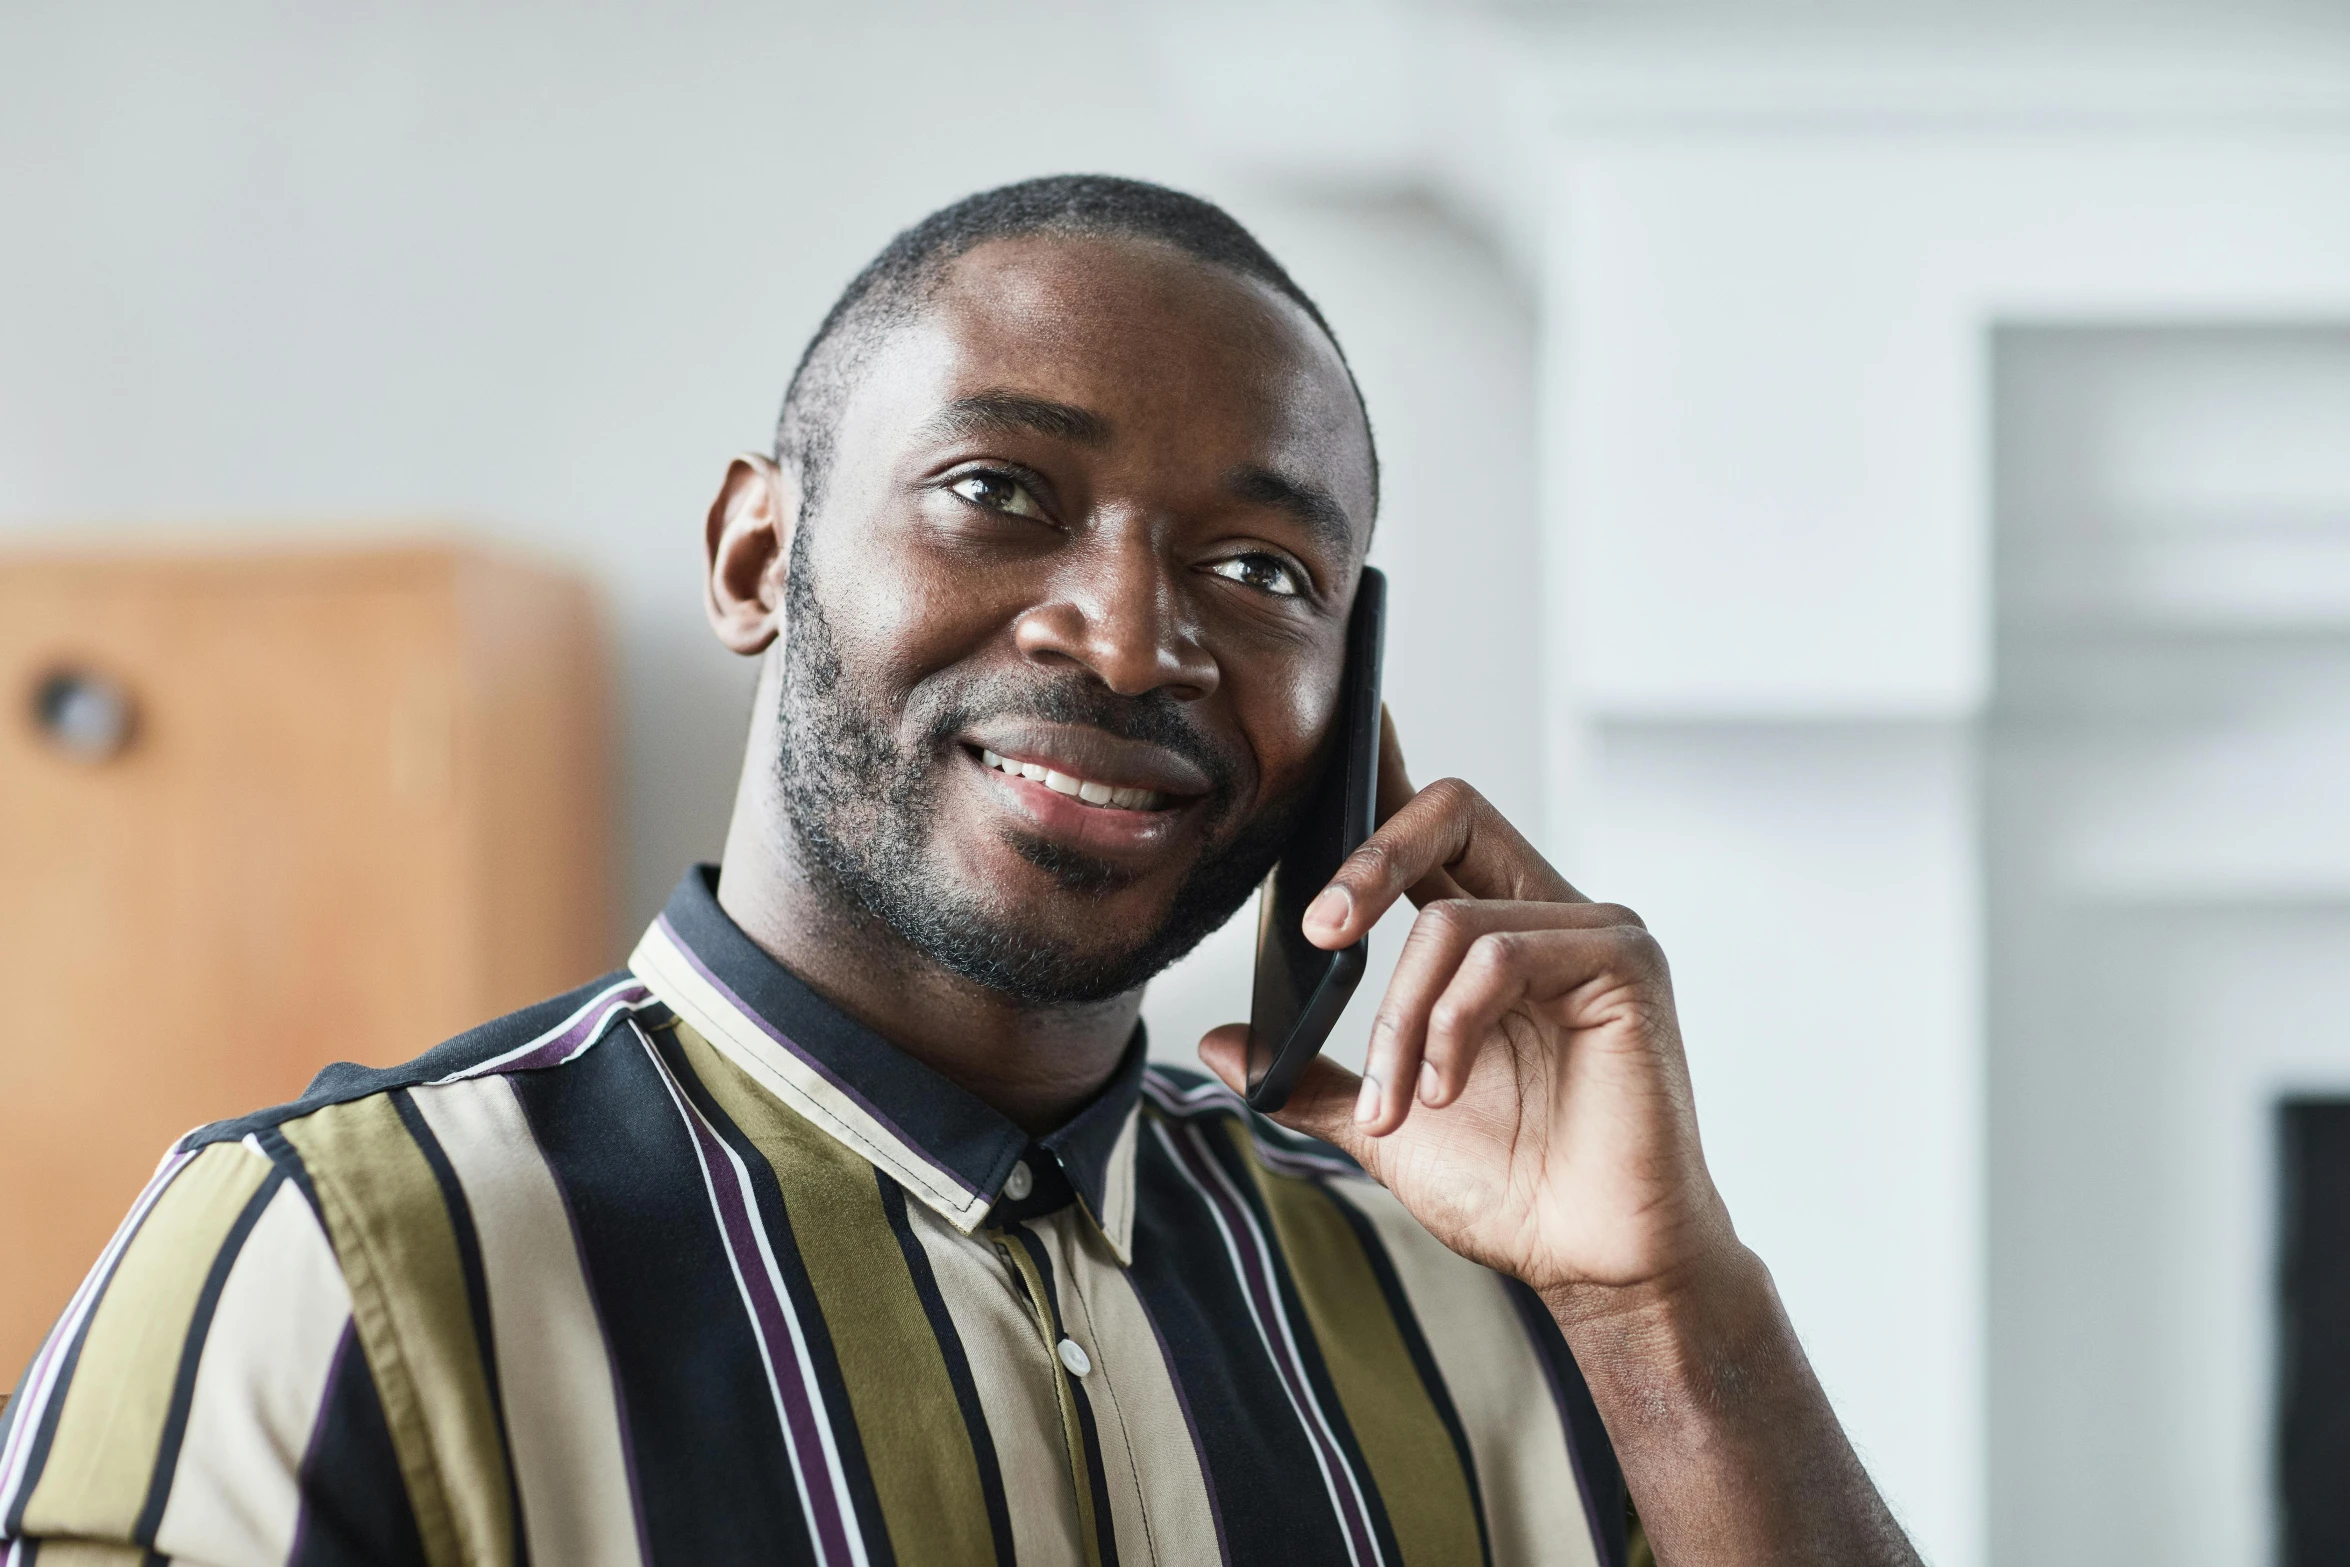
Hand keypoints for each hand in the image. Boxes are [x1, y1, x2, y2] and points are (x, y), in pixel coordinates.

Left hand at [1199, 711, 1737, 1310]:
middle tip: (1317, 932)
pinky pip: (1502, 956)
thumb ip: (1310, 1077)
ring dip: (1398, 1018)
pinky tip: (1444, 1090)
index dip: (1385, 769)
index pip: (1436, 826)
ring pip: (1455, 918)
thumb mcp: (1385, 1123)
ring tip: (1392, 1101)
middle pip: (1453, 808)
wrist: (1598, 1266)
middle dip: (1368, 856)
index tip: (1341, 729)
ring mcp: (1596, 934)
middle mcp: (1551, 913)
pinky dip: (1449, 1027)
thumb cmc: (1515, 1191)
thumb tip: (1222, 1045)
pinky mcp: (1625, 966)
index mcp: (1497, 933)